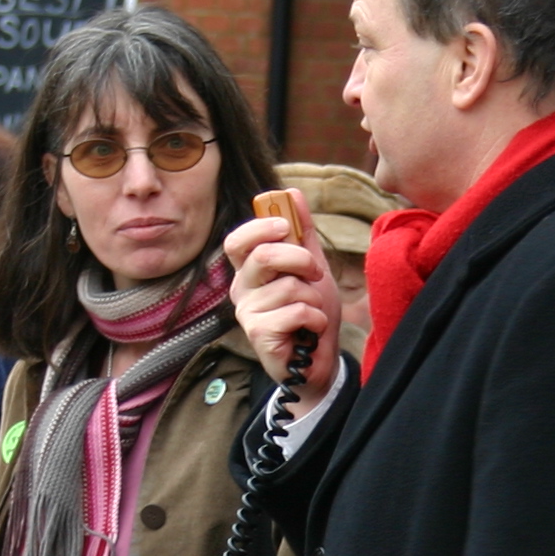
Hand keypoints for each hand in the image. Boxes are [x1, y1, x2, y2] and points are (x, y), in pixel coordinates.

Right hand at [222, 211, 340, 415]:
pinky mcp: (259, 334)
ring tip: (311, 312)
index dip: (260, 227)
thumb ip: (302, 233)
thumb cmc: (310, 313)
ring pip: (288, 287)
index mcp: (249, 270)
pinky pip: (295, 312)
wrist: (317, 361)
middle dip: (301, 260)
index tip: (286, 227)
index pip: (238, 240)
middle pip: (263, 256)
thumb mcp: (311, 268)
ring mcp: (247, 313)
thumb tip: (292, 193)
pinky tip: (310, 330)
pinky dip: (314, 319)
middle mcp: (241, 290)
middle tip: (316, 273)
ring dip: (313, 298)